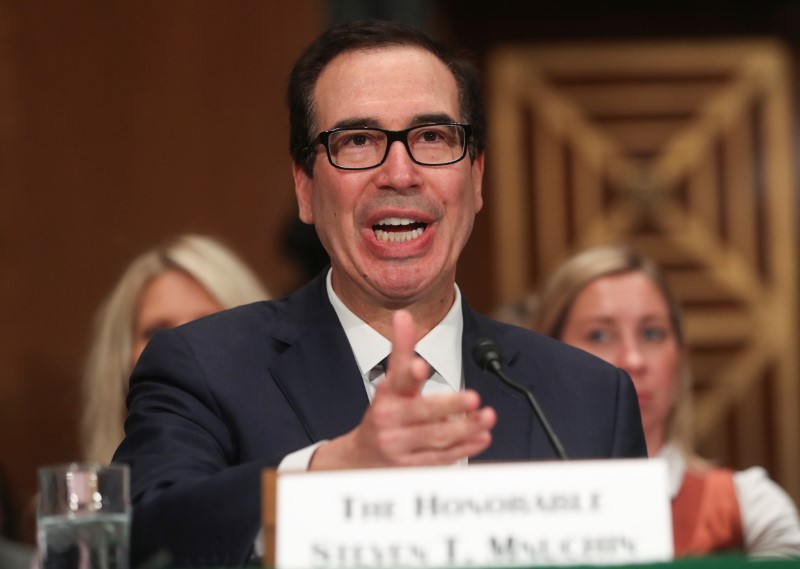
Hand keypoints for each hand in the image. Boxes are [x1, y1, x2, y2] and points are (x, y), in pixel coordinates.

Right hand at [310, 309, 495, 469]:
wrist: (360, 459)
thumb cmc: (384, 412)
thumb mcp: (390, 381)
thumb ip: (402, 349)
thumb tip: (404, 315)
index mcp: (387, 395)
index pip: (397, 381)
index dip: (408, 373)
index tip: (421, 366)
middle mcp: (391, 420)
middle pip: (421, 413)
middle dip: (448, 405)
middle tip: (473, 397)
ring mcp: (400, 445)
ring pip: (435, 437)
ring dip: (464, 428)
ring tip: (487, 417)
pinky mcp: (411, 466)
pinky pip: (440, 458)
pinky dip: (464, 449)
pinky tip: (481, 437)